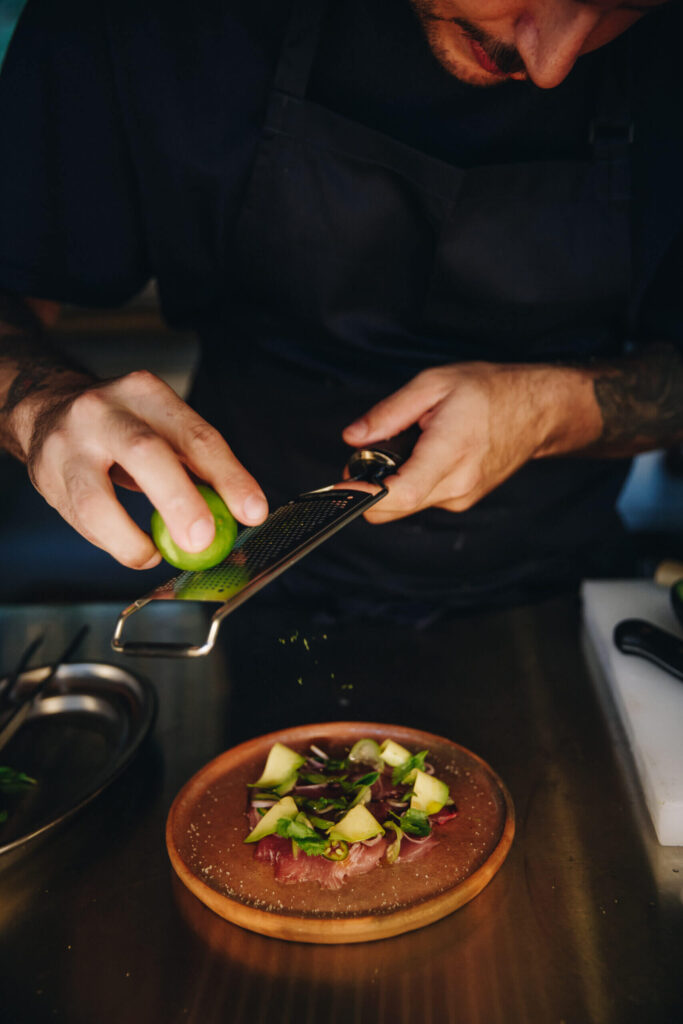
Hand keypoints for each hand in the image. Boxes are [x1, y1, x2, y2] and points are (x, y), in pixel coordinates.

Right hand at [14, 370, 267, 567]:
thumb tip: (241, 515)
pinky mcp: (45, 475)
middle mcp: (104, 410)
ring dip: (131, 540)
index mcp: (147, 394)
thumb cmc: (122, 427)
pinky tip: (132, 546)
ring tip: (155, 555)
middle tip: (202, 540)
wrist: (46, 411)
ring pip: (97, 501)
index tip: (252, 511)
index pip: (197, 436)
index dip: (228, 477)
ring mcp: (68, 442)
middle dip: (179, 501)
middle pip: (146, 453)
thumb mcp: (162, 428)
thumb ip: (198, 467)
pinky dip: (112, 542)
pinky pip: (82, 521)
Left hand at [342, 362, 600, 522]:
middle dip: (369, 488)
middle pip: (394, 508)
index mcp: (451, 451)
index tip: (341, 487)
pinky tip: (421, 457)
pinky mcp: (461, 500)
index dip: (365, 495)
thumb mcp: (433, 383)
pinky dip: (409, 485)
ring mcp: (461, 497)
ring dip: (390, 486)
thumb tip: (352, 437)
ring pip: (404, 507)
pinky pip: (421, 500)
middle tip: (365, 455)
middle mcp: (457, 484)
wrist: (537, 411)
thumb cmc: (488, 391)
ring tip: (404, 447)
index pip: (402, 493)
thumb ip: (390, 413)